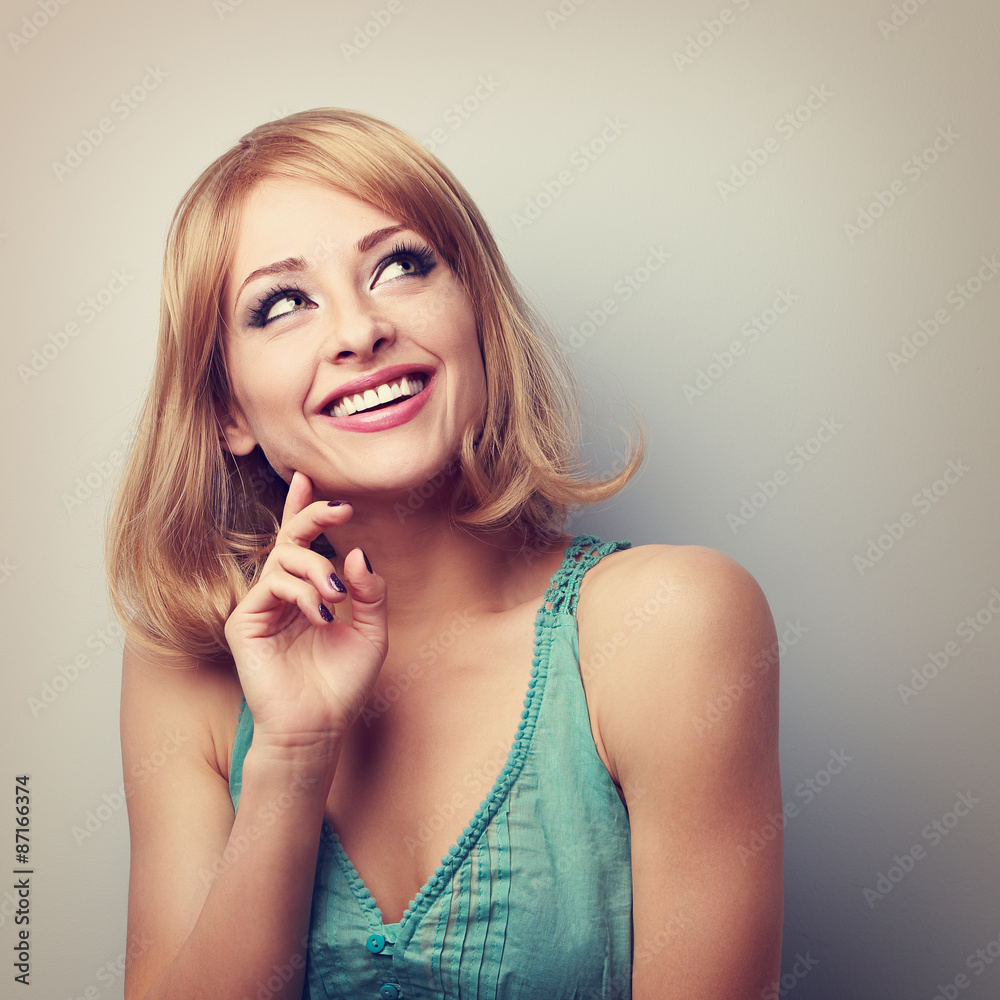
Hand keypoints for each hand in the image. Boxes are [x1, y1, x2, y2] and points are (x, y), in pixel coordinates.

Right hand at [224, 471, 387, 763]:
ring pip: (285, 559)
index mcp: (310, 594)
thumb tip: (357, 552)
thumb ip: (370, 592)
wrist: (318, 728)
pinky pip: (272, 584)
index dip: (304, 509)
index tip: (308, 478)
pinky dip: (302, 592)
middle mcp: (283, 595)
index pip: (303, 544)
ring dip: (318, 569)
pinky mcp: (244, 622)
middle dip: (312, 516)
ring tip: (337, 598)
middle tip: (340, 508)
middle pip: (290, 540)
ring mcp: (262, 607)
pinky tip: (321, 615)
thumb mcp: (372, 632)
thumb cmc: (343, 685)